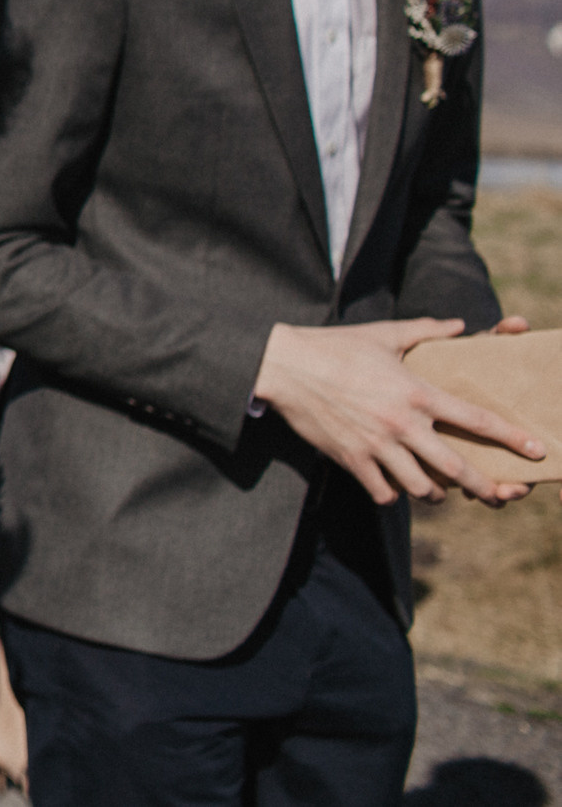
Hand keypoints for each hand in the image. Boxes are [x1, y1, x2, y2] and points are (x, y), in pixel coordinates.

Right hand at [253, 317, 547, 505]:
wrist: (283, 365)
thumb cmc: (335, 346)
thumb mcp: (383, 335)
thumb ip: (426, 331)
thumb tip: (461, 323)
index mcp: (416, 392)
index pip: (476, 420)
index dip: (512, 438)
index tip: (535, 451)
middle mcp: (402, 424)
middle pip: (456, 468)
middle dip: (485, 486)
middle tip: (499, 494)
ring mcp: (376, 445)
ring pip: (422, 488)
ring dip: (435, 493)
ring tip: (437, 489)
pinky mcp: (351, 459)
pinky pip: (383, 492)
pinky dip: (392, 495)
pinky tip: (393, 488)